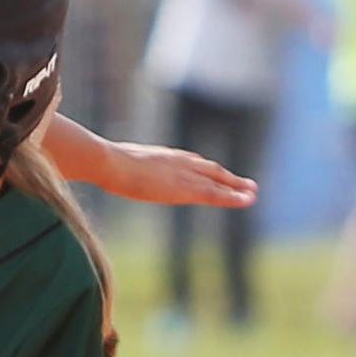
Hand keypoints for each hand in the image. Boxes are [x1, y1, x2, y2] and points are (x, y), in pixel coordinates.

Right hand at [100, 140, 256, 209]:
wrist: (110, 161)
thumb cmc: (105, 162)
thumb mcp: (116, 161)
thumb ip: (121, 165)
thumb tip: (104, 165)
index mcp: (162, 156)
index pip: (190, 162)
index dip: (205, 170)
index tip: (216, 174)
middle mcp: (178, 162)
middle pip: (209, 169)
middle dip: (227, 177)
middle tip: (245, 184)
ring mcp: (183, 174)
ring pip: (217, 181)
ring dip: (236, 187)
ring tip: (252, 193)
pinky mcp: (185, 188)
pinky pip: (215, 194)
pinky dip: (232, 197)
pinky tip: (246, 200)